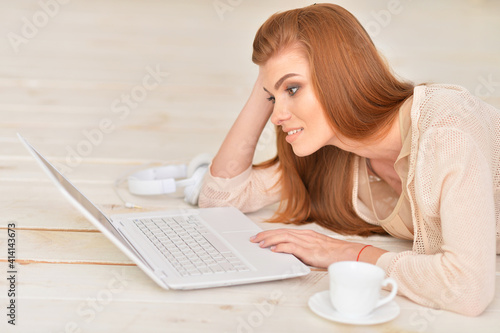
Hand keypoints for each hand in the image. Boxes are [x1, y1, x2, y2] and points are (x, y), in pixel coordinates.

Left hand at [250, 229, 386, 267]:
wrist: (348, 254)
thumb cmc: (333, 254)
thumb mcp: (315, 249)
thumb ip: (302, 250)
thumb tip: (287, 254)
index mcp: (305, 234)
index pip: (283, 231)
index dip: (270, 233)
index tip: (259, 236)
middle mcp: (304, 236)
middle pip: (280, 232)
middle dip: (265, 235)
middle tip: (254, 239)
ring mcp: (307, 242)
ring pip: (284, 238)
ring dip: (269, 240)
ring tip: (259, 244)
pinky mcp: (310, 250)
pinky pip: (292, 247)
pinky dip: (281, 247)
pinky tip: (274, 250)